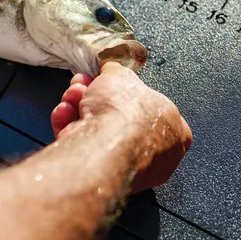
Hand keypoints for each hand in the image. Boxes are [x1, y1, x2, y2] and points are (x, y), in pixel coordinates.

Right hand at [50, 62, 192, 193]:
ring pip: (98, 130)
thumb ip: (116, 69)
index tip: (107, 81)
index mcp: (175, 131)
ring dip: (79, 107)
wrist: (104, 147)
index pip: (151, 107)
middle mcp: (156, 154)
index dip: (124, 90)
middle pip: (118, 117)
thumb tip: (111, 65)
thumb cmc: (125, 117)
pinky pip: (84, 146)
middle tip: (83, 84)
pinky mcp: (100, 175)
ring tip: (73, 96)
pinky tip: (65, 114)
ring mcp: (127, 167)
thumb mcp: (121, 74)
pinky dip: (70, 126)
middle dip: (95, 96)